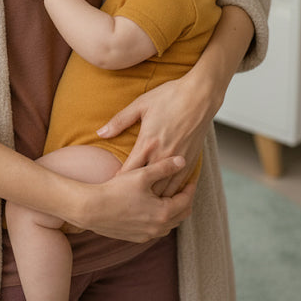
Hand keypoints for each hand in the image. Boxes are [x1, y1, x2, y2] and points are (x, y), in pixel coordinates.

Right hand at [79, 155, 194, 241]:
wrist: (91, 209)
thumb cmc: (116, 190)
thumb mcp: (142, 175)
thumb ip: (164, 167)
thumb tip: (183, 161)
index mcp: (163, 213)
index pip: (186, 201)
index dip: (190, 188)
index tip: (191, 178)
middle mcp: (158, 228)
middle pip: (181, 215)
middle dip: (184, 201)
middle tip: (184, 188)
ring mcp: (147, 235)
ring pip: (169, 224)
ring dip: (173, 212)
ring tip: (170, 197)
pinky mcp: (136, 238)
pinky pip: (155, 230)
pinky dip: (160, 219)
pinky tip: (153, 208)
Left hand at [96, 68, 220, 195]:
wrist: (200, 95)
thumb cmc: (170, 96)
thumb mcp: (140, 105)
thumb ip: (119, 121)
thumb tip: (101, 133)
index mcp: (147, 143)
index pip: (129, 171)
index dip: (119, 182)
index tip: (111, 189)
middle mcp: (162, 155)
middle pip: (146, 185)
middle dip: (135, 195)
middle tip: (124, 202)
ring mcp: (178, 160)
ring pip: (164, 189)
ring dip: (154, 198)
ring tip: (142, 205)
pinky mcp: (190, 160)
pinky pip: (180, 184)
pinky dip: (171, 192)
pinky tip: (165, 197)